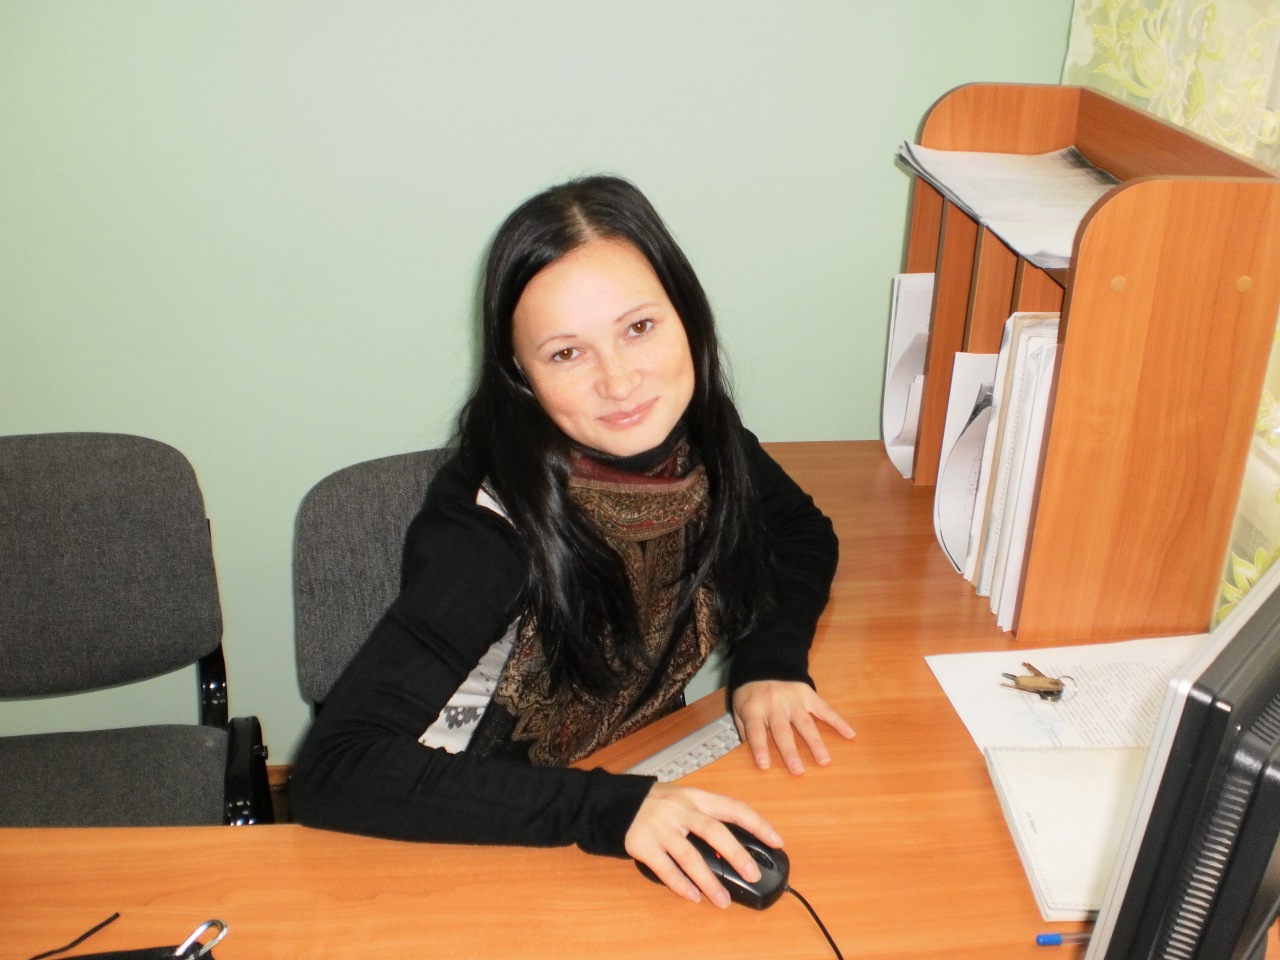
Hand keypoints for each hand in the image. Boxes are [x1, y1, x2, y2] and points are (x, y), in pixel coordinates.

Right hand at [624, 783, 781, 907]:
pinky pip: (665, 870)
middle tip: (753, 874)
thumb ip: (706, 817)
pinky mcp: (642, 845)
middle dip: (737, 854)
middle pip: (714, 831)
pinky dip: (681, 885)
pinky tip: (693, 896)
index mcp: (695, 796)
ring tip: (722, 900)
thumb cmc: (655, 804)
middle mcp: (679, 809)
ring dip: (709, 881)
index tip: (776, 840)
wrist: (613, 803)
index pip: (733, 807)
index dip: (757, 823)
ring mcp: (660, 827)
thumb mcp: (683, 800)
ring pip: (690, 856)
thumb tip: (737, 848)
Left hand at [731, 680, 854, 774]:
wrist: (765, 664)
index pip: (755, 731)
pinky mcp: (809, 695)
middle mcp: (774, 705)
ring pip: (805, 723)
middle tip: (798, 771)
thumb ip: (745, 730)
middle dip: (790, 752)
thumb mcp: (739, 708)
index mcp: (754, 708)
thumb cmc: (751, 694)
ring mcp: (793, 700)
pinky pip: (825, 710)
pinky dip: (838, 722)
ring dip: (816, 742)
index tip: (765, 766)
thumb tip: (749, 754)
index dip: (759, 748)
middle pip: (783, 730)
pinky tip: (850, 734)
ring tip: (825, 760)